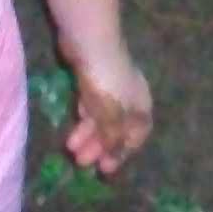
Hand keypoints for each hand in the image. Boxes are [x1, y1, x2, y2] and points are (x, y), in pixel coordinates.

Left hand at [61, 46, 154, 176]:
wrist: (91, 43)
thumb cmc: (107, 82)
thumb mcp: (111, 116)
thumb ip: (113, 138)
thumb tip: (114, 156)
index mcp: (142, 107)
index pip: (137, 135)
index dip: (123, 153)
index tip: (106, 168)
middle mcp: (130, 98)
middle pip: (116, 128)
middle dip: (99, 147)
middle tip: (82, 163)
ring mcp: (112, 87)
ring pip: (101, 117)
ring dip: (87, 135)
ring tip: (71, 149)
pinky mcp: (94, 78)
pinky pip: (91, 105)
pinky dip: (83, 117)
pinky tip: (73, 126)